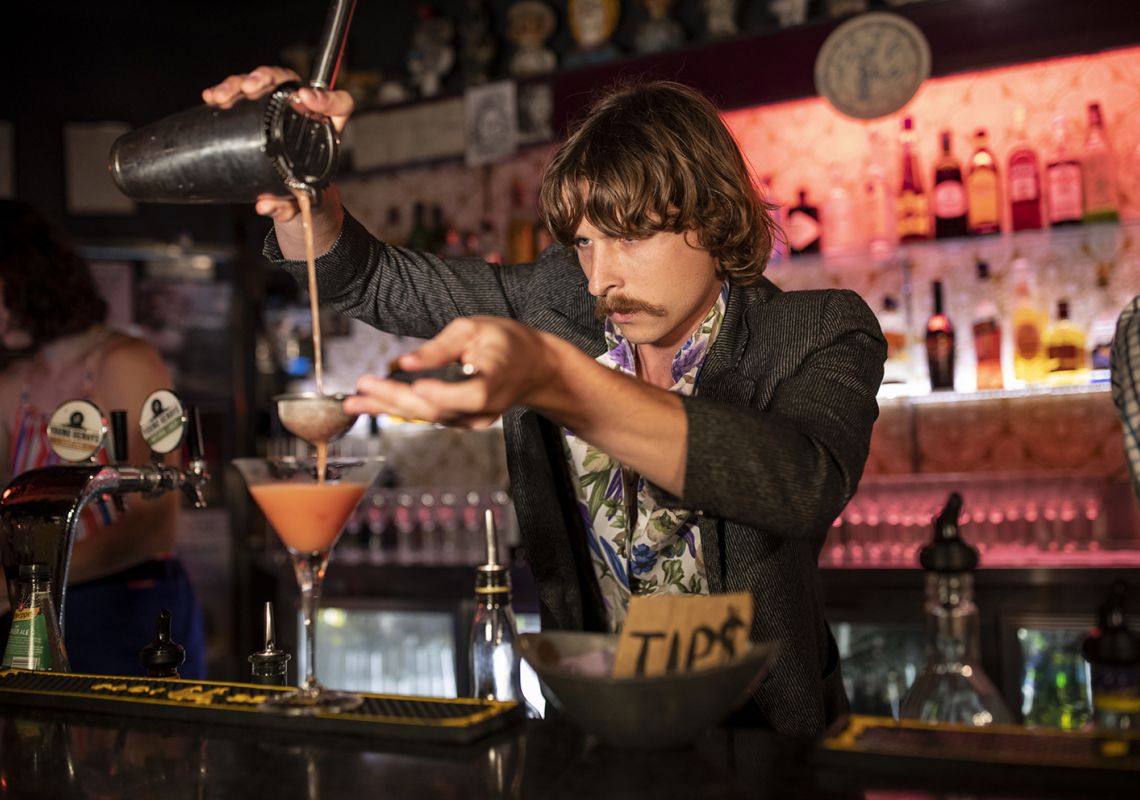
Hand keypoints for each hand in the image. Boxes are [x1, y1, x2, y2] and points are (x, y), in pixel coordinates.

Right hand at [201, 66, 354, 221]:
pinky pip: (242, 92)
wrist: (294, 195)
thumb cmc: (306, 193)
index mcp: (327, 129)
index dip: (326, 97)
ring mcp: (279, 107)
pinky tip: (211, 97)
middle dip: (267, 79)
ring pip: (262, 83)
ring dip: (239, 83)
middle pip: (289, 81)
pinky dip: (226, 91)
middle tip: (251, 88)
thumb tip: (264, 205)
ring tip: (223, 95)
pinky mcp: (257, 109)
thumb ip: (288, 206)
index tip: (307, 98)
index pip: (338, 103)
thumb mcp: (301, 202)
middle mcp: (304, 111)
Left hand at [344, 317, 553, 428]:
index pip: (470, 394)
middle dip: (394, 400)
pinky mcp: (462, 422)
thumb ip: (440, 347)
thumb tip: (406, 362)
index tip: (412, 384)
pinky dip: (401, 409)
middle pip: (437, 410)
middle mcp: (484, 408)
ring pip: (427, 417)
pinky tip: (375, 403)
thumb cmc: (506, 342)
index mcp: (495, 380)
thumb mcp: (474, 329)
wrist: (534, 368)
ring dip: (388, 408)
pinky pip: (428, 417)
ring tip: (354, 402)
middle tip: (360, 390)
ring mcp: (473, 420)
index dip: (440, 393)